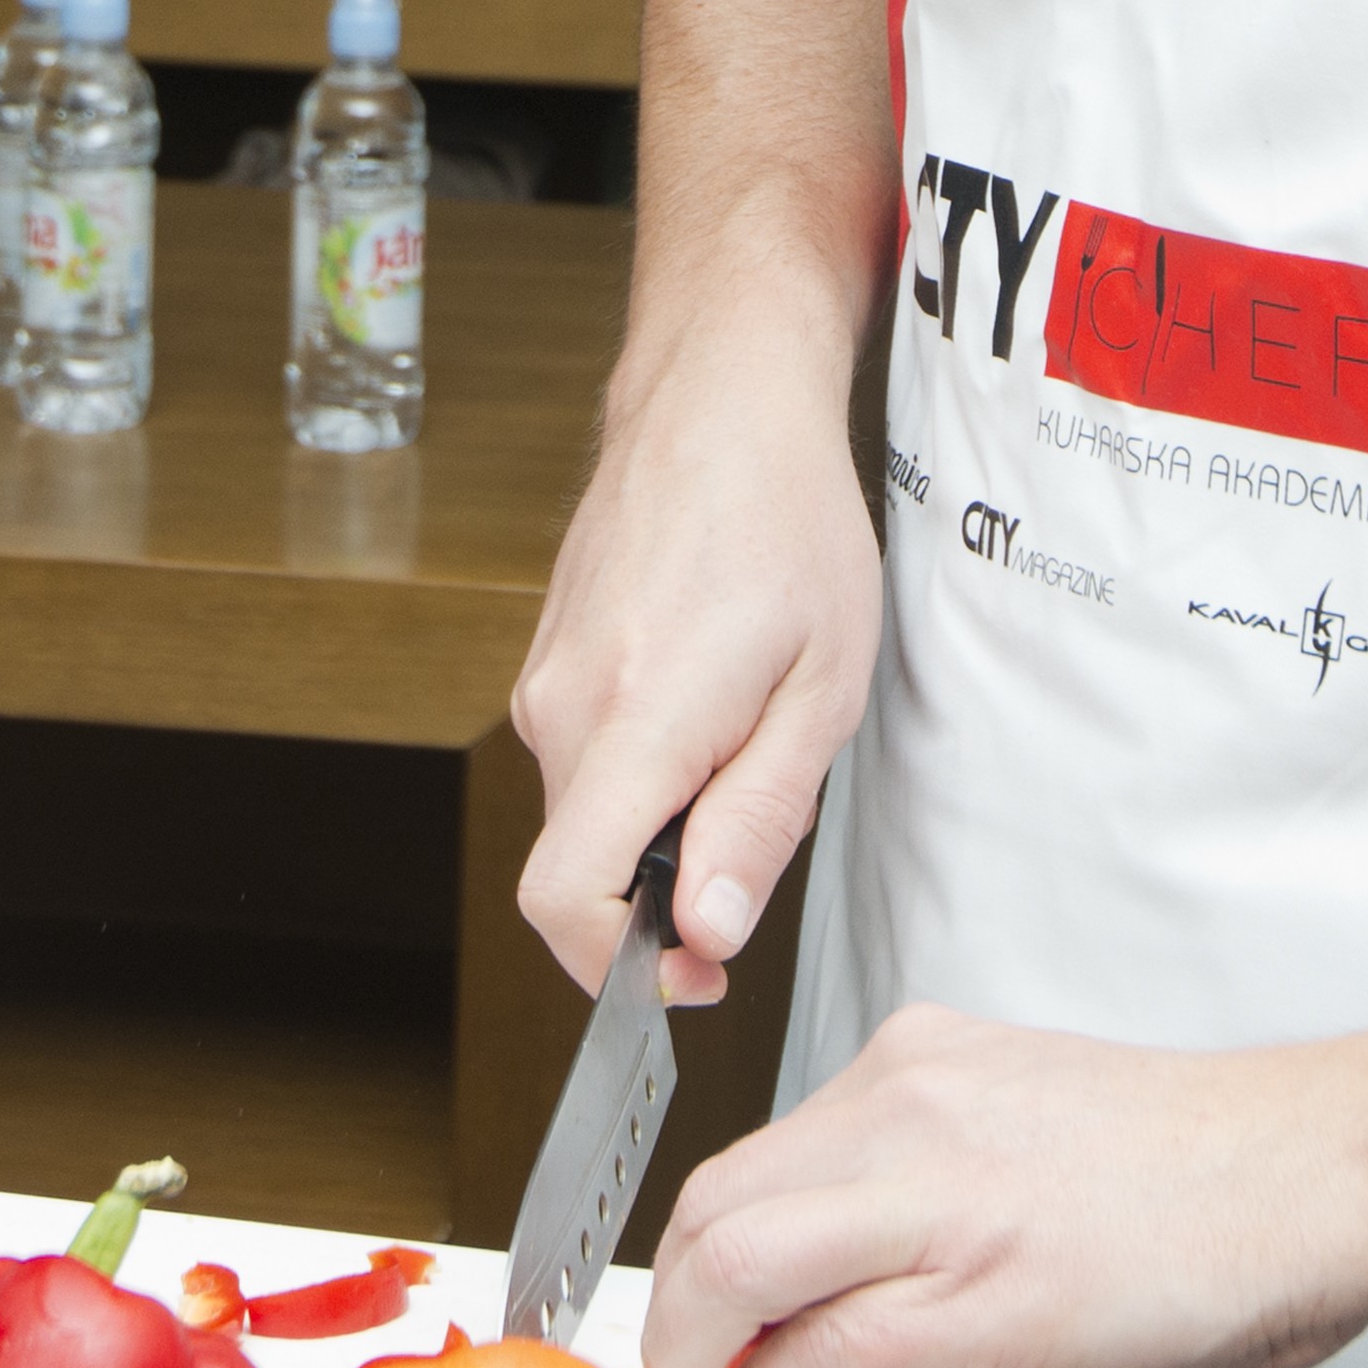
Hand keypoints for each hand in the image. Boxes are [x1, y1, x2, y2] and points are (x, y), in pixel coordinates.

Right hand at [509, 306, 882, 1005]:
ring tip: (750, 729)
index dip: (621, 967)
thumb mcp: (822, 687)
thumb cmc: (787, 522)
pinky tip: (715, 697)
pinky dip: (648, 771)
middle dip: (671, 883)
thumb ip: (758, 820)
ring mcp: (545, 683)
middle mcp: (566, 706)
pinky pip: (589, 764)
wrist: (717, 400)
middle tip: (765, 809)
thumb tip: (705, 930)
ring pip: (590, 816)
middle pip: (584, 868)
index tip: (699, 967)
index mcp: (638, 717)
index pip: (563, 897)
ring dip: (667, 819)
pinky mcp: (547, 667)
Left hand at [633, 1002, 1367, 1367]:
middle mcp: (908, 1106)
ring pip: (732, 1266)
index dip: (704, 1266)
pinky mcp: (976, 1288)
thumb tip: (839, 1347)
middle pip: (711, 1206)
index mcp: (922, 1067)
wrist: (1323, 1170)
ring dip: (696, 1361)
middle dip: (674, 1315)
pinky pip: (819, 1344)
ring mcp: (936, 1191)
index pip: (755, 1164)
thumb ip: (925, 1231)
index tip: (704, 1328)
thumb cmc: (1215, 1176)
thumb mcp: (1030, 1155)